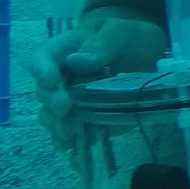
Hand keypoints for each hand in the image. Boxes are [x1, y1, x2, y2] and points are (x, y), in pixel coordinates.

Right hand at [30, 12, 167, 148]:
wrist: (147, 53)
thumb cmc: (129, 36)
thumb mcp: (121, 31)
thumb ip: (102, 44)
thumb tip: (77, 61)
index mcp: (65, 51)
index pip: (42, 59)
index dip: (42, 70)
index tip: (51, 79)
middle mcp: (62, 79)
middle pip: (45, 93)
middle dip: (52, 103)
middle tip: (65, 107)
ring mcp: (74, 103)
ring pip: (53, 118)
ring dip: (57, 126)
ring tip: (69, 132)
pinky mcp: (89, 121)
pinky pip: (74, 137)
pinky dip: (72, 147)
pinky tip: (75, 156)